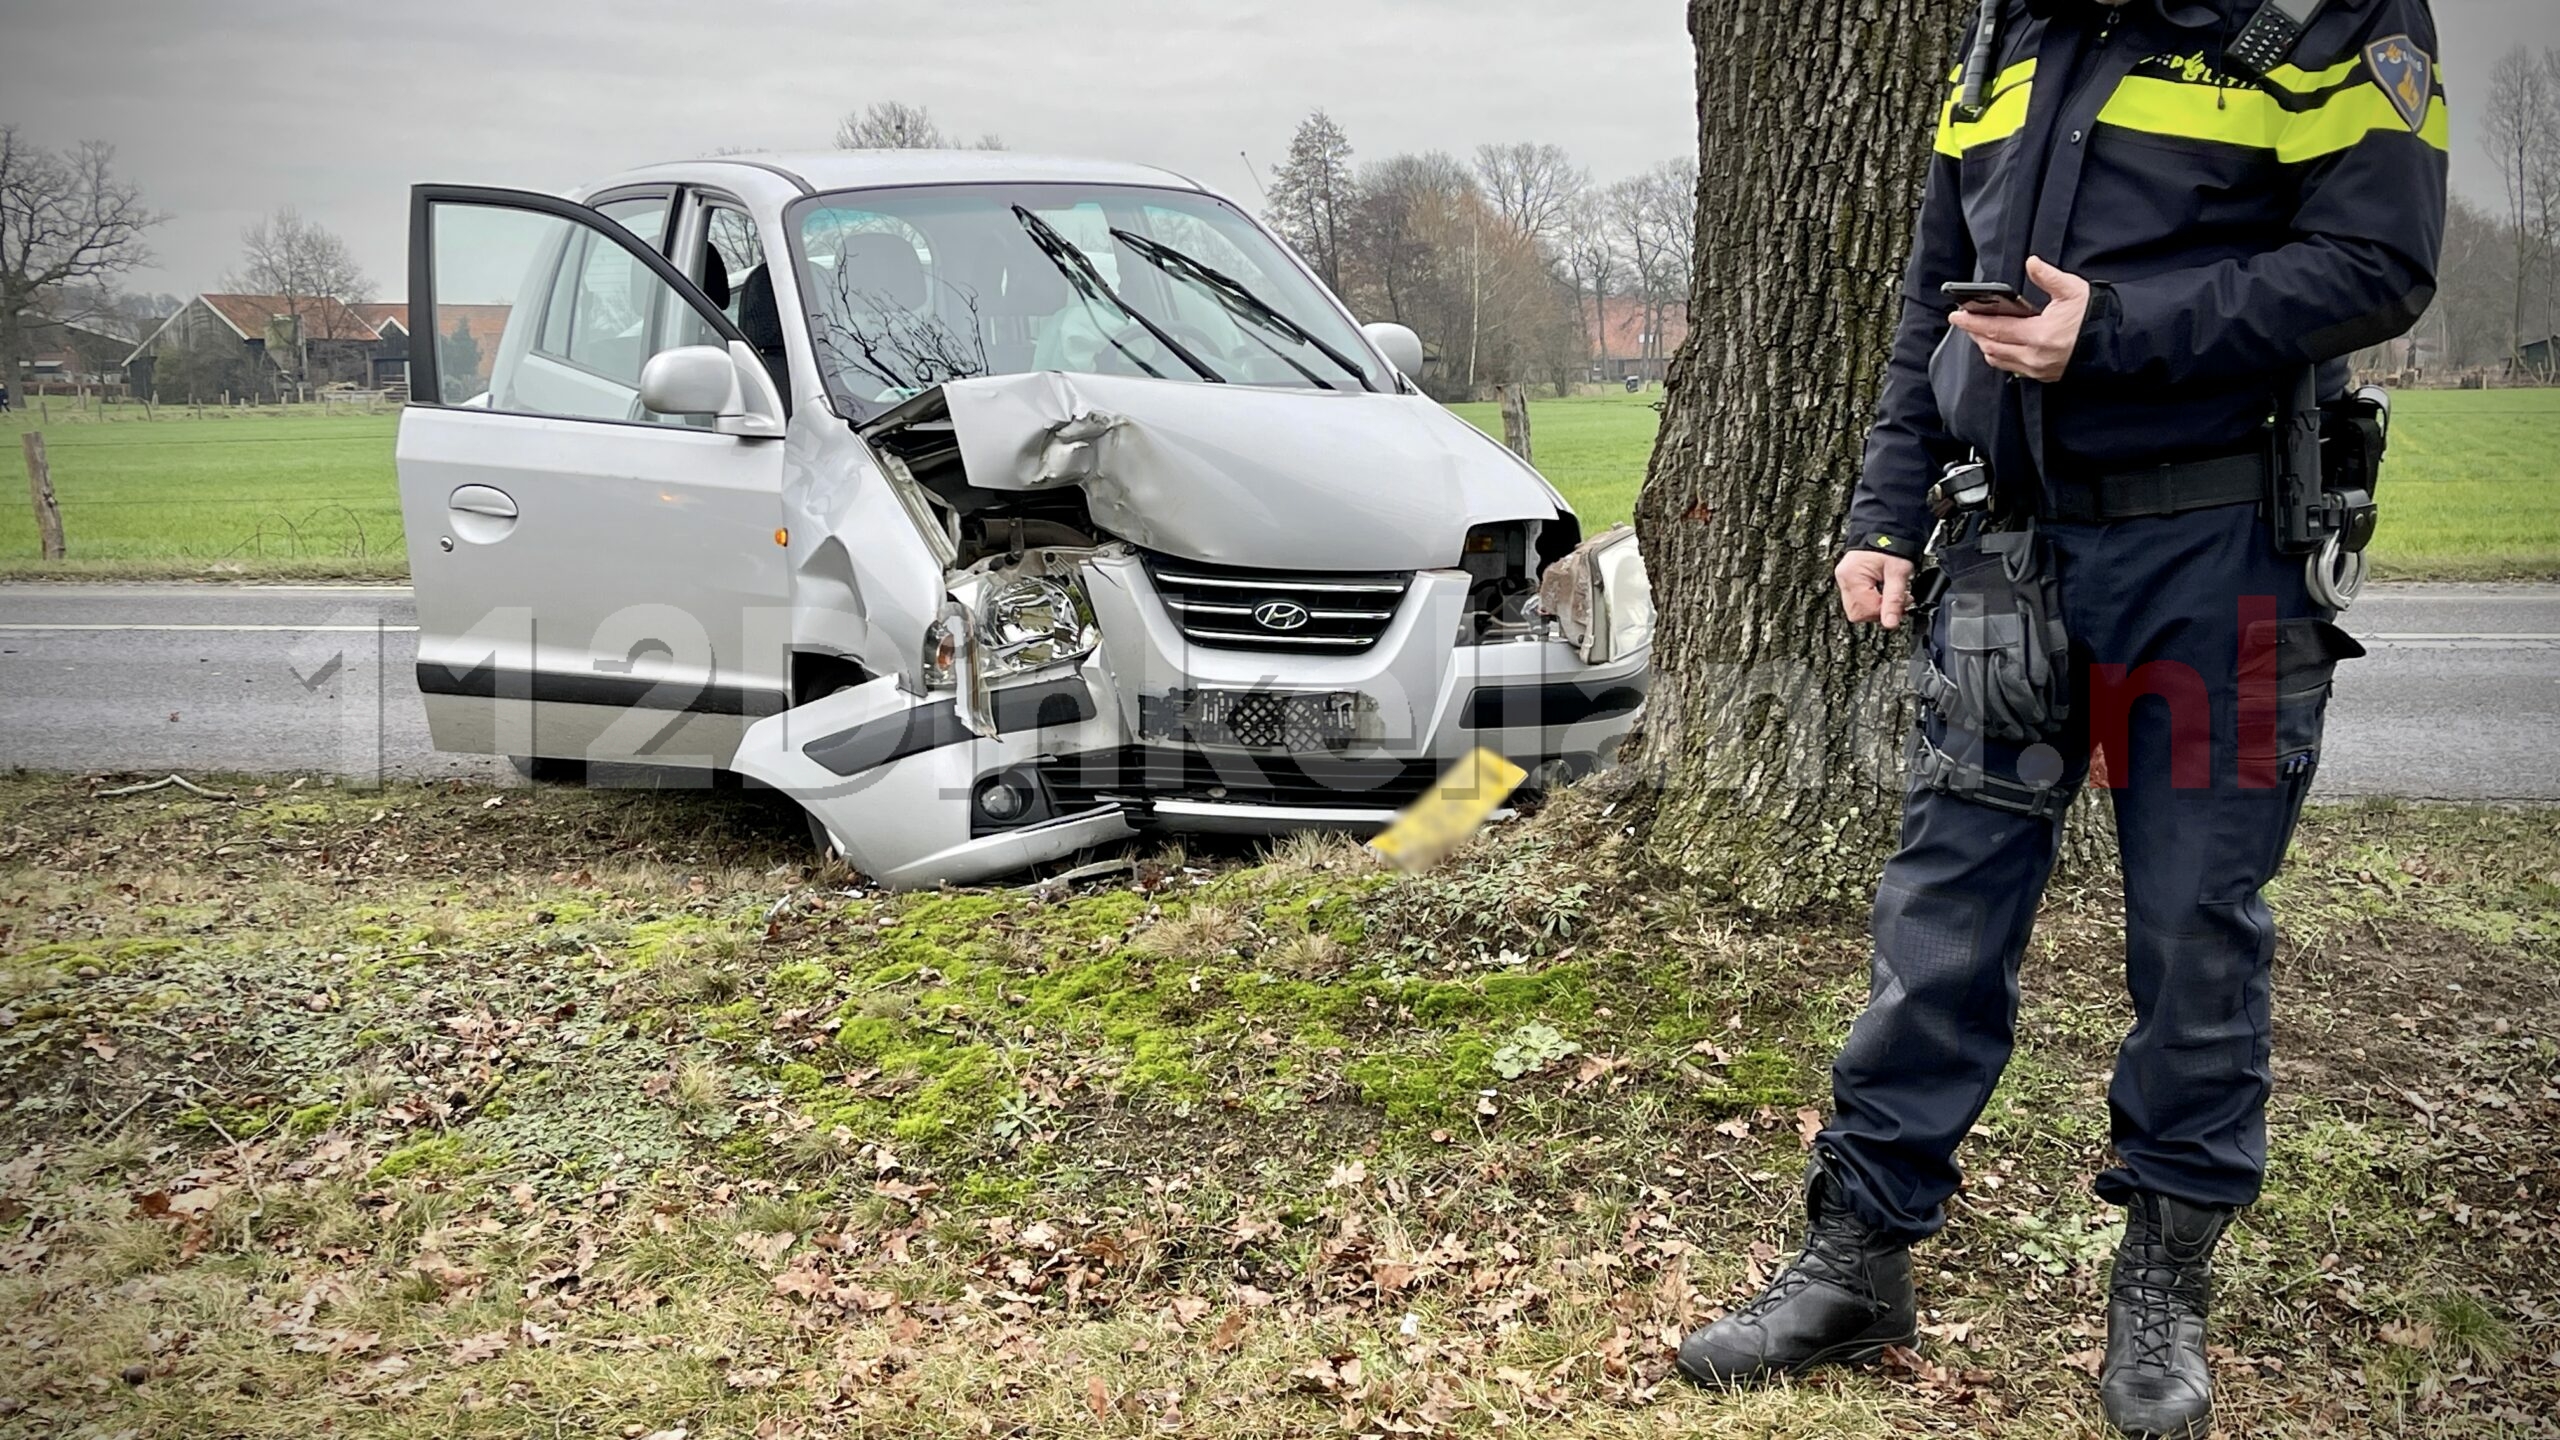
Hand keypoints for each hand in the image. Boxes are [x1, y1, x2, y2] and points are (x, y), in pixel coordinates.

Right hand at [1835, 549, 1916, 629]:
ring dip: (1875, 607)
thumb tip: (1890, 624)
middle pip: (1857, 613)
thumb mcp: (1898, 572)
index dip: (1885, 611)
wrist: (1887, 528)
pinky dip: (1871, 600)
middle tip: (1897, 599)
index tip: (1903, 602)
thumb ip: (1894, 600)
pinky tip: (1883, 591)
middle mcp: (1843, 579)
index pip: (1865, 610)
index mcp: (1852, 576)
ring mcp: (1844, 580)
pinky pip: (1857, 600)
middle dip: (1879, 611)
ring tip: (1891, 594)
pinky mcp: (1848, 580)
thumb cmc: (1892, 544)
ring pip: (1856, 609)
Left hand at [1947, 256, 2090, 382]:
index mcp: (2041, 335)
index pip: (1997, 329)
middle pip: (1992, 347)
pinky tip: (1999, 343)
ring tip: (1979, 330)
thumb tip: (2032, 262)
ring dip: (1986, 345)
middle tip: (1964, 320)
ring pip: (2000, 360)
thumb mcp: (2073, 290)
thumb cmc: (2094, 315)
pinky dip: (2001, 355)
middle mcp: (2036, 357)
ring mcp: (2039, 369)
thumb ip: (2049, 277)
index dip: (1973, 322)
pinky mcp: (2043, 376)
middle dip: (1975, 333)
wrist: (2115, 340)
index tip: (1956, 315)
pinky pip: (2012, 368)